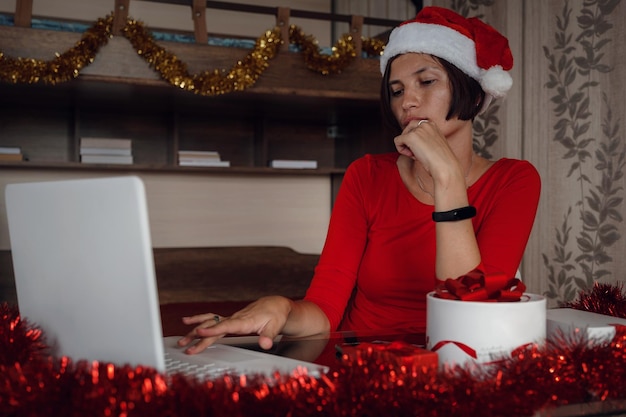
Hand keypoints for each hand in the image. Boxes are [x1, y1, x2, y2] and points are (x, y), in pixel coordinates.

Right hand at [177, 295, 292, 353]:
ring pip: (210, 323)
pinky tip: (189, 323)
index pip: (226, 326)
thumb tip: (265, 345)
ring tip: (182, 338)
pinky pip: (213, 320)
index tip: (199, 332)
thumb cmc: (275, 315)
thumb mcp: (275, 326)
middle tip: (186, 346)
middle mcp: (235, 318)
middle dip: (199, 337)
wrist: (275, 305)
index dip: (212, 330)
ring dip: (195, 330)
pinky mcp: (231, 320)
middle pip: (214, 328)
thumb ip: (269, 336)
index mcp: (244, 321)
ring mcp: (232, 318)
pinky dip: (200, 321)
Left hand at [394, 119, 463, 182]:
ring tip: (417, 155)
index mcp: (432, 124)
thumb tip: (410, 141)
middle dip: (409, 142)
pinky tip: (412, 156)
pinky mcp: (411, 137)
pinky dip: (401, 150)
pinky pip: (397, 141)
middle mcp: (425, 124)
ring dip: (406, 147)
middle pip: (407, 129)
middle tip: (418, 153)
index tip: (422, 149)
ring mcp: (418, 129)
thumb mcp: (434, 144)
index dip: (415, 139)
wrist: (445, 166)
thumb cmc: (441, 160)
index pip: (415, 126)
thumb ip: (424, 138)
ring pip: (402, 136)